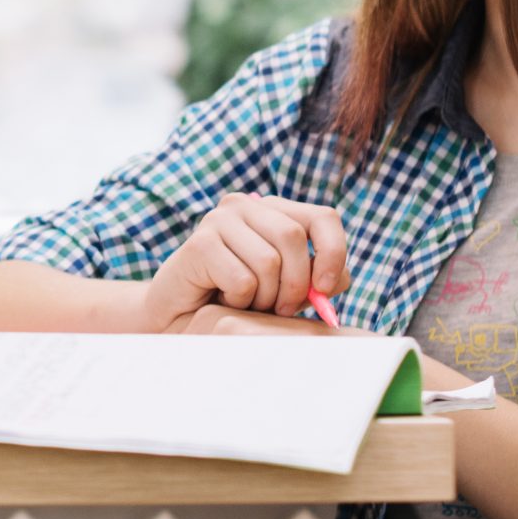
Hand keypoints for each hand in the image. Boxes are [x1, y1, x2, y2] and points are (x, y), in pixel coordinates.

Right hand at [144, 193, 349, 332]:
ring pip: (269, 261)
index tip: (325, 288)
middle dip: (296, 283)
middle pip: (293, 237)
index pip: (323, 217)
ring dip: (266, 296)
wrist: (182, 313)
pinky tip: (224, 298)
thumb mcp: (288, 288)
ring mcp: (219, 219)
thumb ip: (318, 281)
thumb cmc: (239, 297)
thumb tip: (335, 279)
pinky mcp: (199, 243)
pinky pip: (242, 279)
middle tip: (281, 308)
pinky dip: (240, 300)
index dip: (334, 252)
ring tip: (249, 303)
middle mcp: (245, 205)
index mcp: (274, 209)